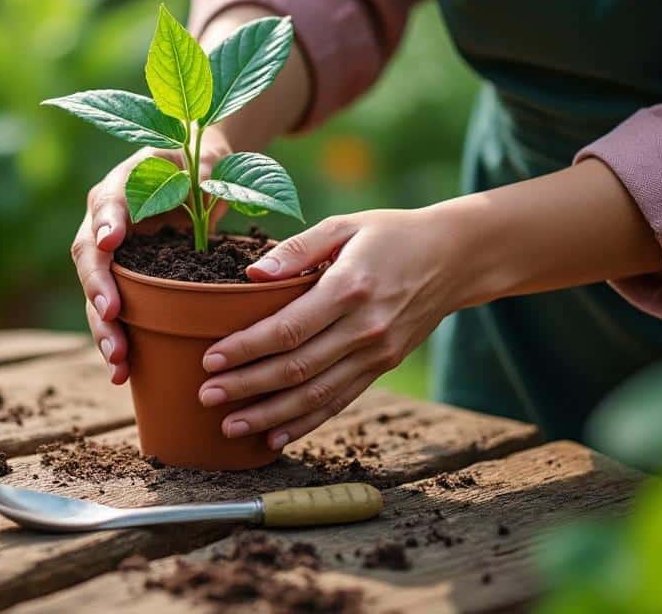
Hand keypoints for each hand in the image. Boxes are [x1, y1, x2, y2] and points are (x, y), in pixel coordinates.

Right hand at [73, 129, 233, 384]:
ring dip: (103, 328)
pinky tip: (123, 372)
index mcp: (123, 185)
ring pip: (96, 293)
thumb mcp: (207, 159)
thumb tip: (204, 183)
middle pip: (91, 257)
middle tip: (111, 315)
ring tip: (117, 361)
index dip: (105, 222)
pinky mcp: (125, 282)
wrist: (198, 176)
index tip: (109, 243)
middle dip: (99, 288)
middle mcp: (106, 223)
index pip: (107, 202)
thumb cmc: (201, 164)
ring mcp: (112, 256)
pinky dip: (117, 340)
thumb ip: (204, 171)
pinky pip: (114, 312)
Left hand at [197, 208, 466, 449]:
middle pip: (297, 368)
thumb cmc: (390, 235)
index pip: (289, 328)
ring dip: (271, 415)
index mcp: (349, 288)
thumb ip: (297, 249)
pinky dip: (306, 423)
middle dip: (248, 387)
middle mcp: (365, 327)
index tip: (211, 360)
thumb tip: (253, 274)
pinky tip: (275, 436)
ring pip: (316, 394)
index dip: (247, 348)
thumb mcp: (344, 225)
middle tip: (207, 396)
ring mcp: (376, 352)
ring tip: (231, 425)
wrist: (454, 259)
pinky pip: (340, 401)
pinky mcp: (382, 366)